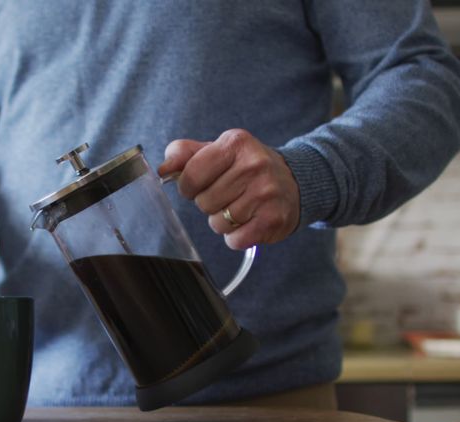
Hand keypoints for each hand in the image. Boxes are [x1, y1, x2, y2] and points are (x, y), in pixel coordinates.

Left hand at [158, 129, 300, 249]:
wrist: (295, 182)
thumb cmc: (248, 168)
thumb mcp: (219, 150)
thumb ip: (186, 154)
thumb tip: (163, 168)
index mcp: (236, 143)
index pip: (191, 174)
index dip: (188, 186)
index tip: (199, 185)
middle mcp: (253, 165)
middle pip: (203, 202)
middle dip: (209, 203)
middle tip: (228, 194)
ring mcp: (265, 193)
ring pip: (217, 223)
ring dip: (223, 221)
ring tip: (240, 207)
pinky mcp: (273, 219)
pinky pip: (235, 240)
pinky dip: (237, 236)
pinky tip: (249, 221)